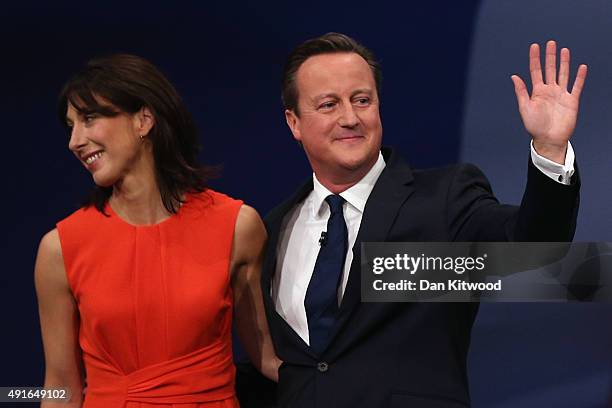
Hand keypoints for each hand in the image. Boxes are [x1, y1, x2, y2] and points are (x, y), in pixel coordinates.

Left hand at [511, 40, 586, 163]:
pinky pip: (577, 86)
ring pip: (563, 74)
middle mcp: (549, 91)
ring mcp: (561, 95)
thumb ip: (521, 92)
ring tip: (564, 50)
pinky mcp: (572, 101)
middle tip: (550, 43)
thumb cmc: (535, 126)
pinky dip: (580, 77)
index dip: (535, 59)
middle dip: (550, 56)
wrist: (549, 139)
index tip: (534, 46)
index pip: (536, 71)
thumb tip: (514, 76)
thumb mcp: (525, 108)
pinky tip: (581, 67)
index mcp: (537, 92)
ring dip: (564, 62)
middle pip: (550, 69)